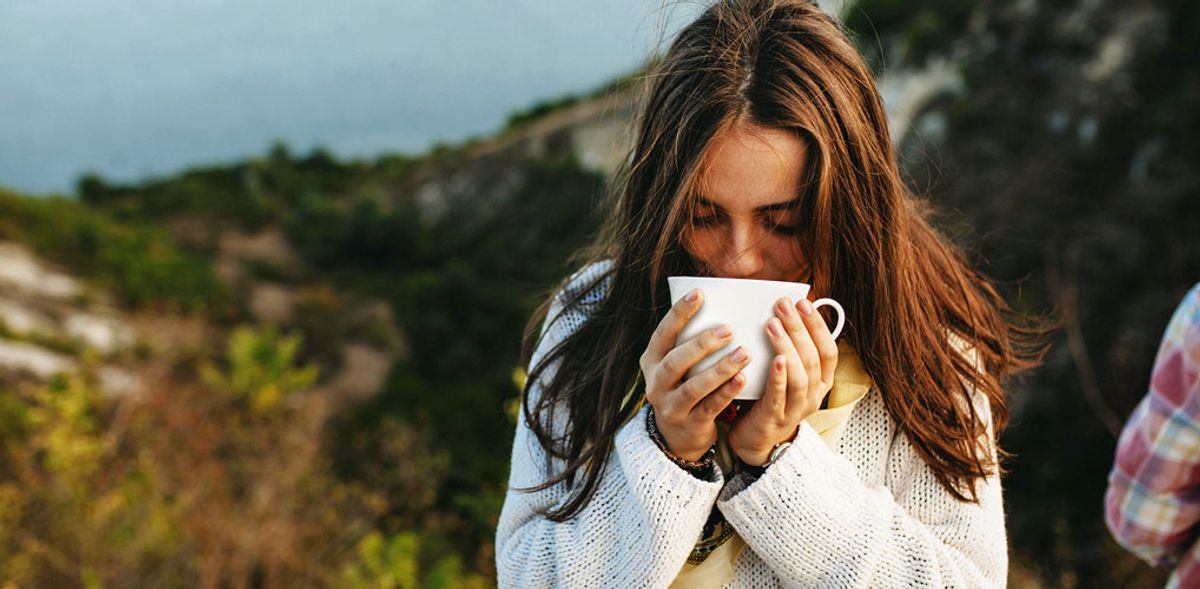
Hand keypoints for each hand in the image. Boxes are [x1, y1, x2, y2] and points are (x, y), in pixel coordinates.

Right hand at [640, 288, 752, 460]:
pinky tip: (742, 379)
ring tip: (743, 352)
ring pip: (694, 386)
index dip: (679, 314)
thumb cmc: (683, 387)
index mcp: (651, 361)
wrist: (677, 437)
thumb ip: (688, 343)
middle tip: (728, 329)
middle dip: (702, 344)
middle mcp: (655, 383)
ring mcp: (670, 406)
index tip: (699, 293)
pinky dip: (726, 392)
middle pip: (676, 361)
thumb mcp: (676, 366)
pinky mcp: (689, 424)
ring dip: (720, 369)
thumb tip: (719, 304)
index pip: (663, 334)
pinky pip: (709, 407)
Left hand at [728, 295, 838, 465]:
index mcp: (821, 382)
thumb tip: (785, 311)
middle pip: (812, 358)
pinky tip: (775, 359)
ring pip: (800, 375)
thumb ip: (790, 348)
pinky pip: (780, 395)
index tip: (804, 302)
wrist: (756, 438)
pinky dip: (779, 376)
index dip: (818, 326)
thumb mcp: (787, 372)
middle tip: (783, 305)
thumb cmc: (770, 396)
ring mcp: (796, 409)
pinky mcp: (775, 418)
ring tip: (773, 324)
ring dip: (788, 346)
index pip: (829, 351)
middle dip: (799, 328)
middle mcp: (814, 395)